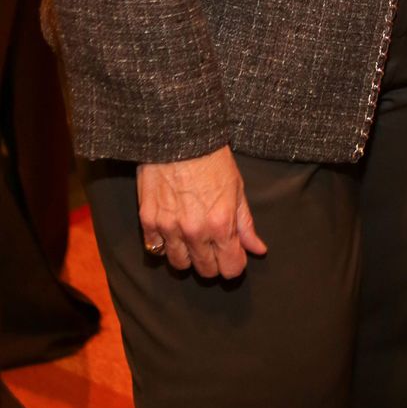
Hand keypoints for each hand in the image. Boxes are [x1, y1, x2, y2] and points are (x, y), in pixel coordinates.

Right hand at [137, 145, 266, 278]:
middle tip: (214, 246)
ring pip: (179, 265)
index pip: (231, 268)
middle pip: (206, 271)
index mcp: (221, 224)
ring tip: (192, 239)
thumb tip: (258, 250)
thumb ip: (246, 224)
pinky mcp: (148, 221)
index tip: (234, 255)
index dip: (235, 264)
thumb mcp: (237, 188)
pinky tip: (172, 230)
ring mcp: (169, 228)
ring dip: (188, 256)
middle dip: (214, 262)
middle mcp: (195, 232)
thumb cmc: (212, 158)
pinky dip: (164, 245)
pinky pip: (155, 250)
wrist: (179, 136)